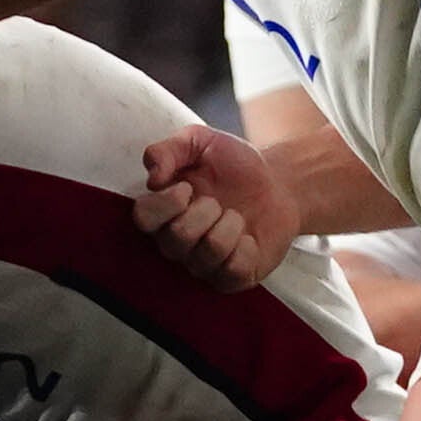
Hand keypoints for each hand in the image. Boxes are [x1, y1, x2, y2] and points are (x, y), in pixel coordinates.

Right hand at [131, 124, 290, 286]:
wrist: (278, 183)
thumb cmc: (233, 165)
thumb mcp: (200, 142)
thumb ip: (168, 150)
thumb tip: (152, 178)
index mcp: (163, 210)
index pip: (143, 218)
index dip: (166, 203)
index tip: (188, 187)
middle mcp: (177, 243)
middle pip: (175, 239)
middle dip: (205, 211)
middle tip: (219, 202)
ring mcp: (204, 264)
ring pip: (207, 254)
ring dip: (230, 226)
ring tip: (237, 216)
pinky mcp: (232, 278)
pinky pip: (233, 272)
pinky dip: (246, 248)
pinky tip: (249, 237)